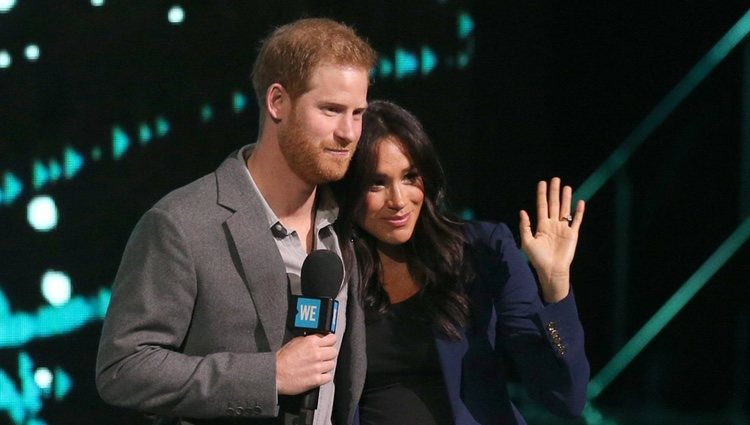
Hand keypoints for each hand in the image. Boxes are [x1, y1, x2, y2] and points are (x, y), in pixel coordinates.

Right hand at [275, 333, 337, 394]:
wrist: (275, 374)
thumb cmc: (281, 360)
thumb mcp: (294, 342)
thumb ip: (309, 340)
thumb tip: (318, 339)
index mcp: (311, 342)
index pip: (332, 338)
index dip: (330, 341)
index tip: (329, 344)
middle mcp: (316, 353)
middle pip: (334, 351)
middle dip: (329, 353)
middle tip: (323, 356)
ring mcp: (317, 367)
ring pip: (332, 364)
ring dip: (326, 365)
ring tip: (318, 366)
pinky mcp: (316, 379)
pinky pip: (328, 377)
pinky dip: (324, 376)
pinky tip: (318, 374)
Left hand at [519, 177, 584, 302]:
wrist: (551, 270)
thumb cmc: (538, 258)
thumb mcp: (527, 242)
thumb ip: (525, 226)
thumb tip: (522, 211)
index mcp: (542, 225)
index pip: (542, 206)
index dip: (542, 195)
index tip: (542, 183)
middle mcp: (553, 224)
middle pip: (554, 204)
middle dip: (554, 192)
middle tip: (555, 179)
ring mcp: (563, 228)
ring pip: (565, 209)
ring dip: (566, 198)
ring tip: (567, 187)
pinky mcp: (573, 234)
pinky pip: (577, 220)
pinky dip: (579, 212)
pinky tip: (580, 202)